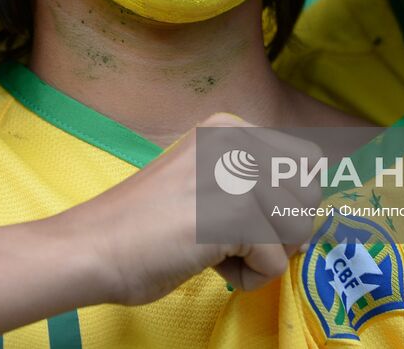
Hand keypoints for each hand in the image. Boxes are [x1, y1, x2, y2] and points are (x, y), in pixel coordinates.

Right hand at [60, 113, 324, 305]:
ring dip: (262, 257)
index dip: (288, 206)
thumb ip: (253, 186)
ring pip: (298, 230)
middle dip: (281, 232)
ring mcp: (237, 171)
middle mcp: (237, 138)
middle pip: (309, 197)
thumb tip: (309, 223)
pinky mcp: (234, 211)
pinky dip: (249, 278)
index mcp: (230, 125)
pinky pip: (275, 261)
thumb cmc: (145, 228)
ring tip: (216, 253)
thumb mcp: (204, 182)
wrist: (93, 248)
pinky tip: (211, 266)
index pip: (307, 164)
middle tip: (232, 241)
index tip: (245, 221)